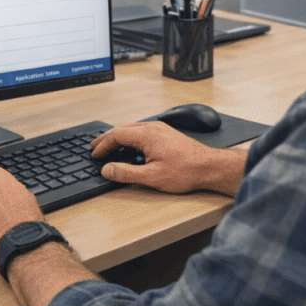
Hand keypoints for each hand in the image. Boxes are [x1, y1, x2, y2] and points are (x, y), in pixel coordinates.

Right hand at [91, 122, 244, 194]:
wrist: (210, 167)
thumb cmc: (186, 171)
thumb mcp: (152, 177)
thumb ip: (126, 173)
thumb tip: (107, 169)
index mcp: (146, 135)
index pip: (116, 135)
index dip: (103, 145)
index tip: (95, 154)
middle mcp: (153, 128)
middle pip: (122, 128)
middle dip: (107, 138)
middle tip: (95, 147)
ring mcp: (161, 129)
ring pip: (133, 128)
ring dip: (119, 137)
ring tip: (110, 147)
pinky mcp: (167, 134)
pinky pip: (142, 131)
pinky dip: (130, 137)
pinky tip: (131, 146)